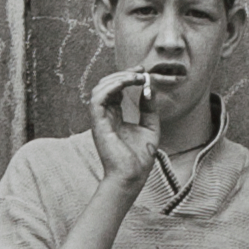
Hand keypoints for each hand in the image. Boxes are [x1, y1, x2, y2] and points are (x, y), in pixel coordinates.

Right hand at [88, 68, 162, 189]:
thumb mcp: (151, 127)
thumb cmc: (140, 159)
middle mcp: (105, 116)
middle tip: (141, 71)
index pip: (115, 89)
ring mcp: (100, 119)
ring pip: (99, 88)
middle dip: (123, 74)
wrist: (132, 176)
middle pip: (106, 85)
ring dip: (117, 78)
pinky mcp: (98, 124)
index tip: (143, 72)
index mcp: (114, 116)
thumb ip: (149, 108)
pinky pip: (98, 98)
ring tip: (135, 77)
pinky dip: (111, 87)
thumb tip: (149, 88)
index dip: (127, 77)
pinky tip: (126, 84)